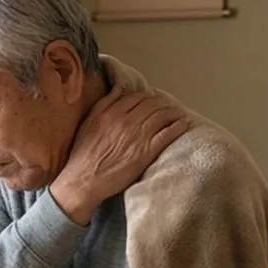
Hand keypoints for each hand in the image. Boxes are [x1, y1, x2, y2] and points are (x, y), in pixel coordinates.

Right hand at [51, 87, 189, 224]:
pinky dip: (177, 127)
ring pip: (162, 116)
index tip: (152, 100)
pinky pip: (167, 134)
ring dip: (173, 112)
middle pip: (152, 105)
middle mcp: (127, 120)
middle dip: (163, 103)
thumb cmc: (83, 153)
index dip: (148, 97)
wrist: (85, 179)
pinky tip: (183, 124)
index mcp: (112, 112)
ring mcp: (139, 136)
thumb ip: (104, 103)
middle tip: (169, 105)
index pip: (137, 97)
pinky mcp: (147, 151)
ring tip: (178, 112)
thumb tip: (119, 88)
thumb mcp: (89, 122)